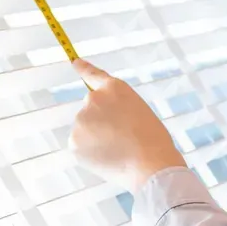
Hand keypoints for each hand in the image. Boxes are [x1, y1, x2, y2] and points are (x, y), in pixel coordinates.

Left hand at [69, 58, 186, 192]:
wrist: (149, 163)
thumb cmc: (153, 140)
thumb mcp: (139, 111)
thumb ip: (117, 109)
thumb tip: (100, 123)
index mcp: (114, 88)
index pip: (94, 75)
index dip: (84, 68)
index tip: (74, 62)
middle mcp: (93, 98)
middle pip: (91, 111)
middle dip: (100, 123)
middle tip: (122, 139)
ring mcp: (81, 119)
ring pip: (85, 131)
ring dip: (96, 139)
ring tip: (118, 150)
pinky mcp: (74, 141)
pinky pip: (80, 147)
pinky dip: (91, 155)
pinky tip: (108, 159)